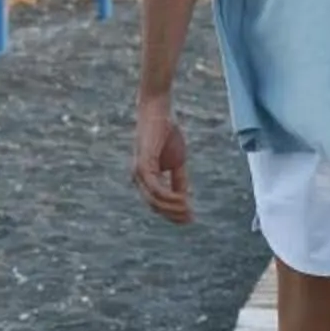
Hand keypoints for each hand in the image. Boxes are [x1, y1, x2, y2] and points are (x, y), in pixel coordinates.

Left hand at [133, 97, 190, 222]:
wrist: (159, 111)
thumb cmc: (166, 132)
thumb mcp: (177, 161)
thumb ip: (178, 180)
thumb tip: (184, 199)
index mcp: (145, 178)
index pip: (157, 203)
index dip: (173, 213)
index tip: (190, 218)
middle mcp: (138, 178)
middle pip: (155, 206)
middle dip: (173, 215)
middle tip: (191, 219)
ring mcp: (139, 172)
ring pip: (154, 201)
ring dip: (172, 208)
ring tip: (189, 210)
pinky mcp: (143, 165)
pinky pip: (155, 188)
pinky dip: (169, 197)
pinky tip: (183, 200)